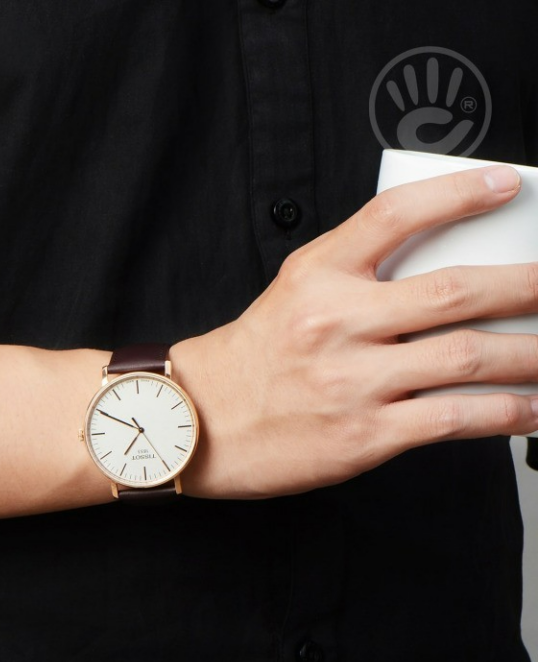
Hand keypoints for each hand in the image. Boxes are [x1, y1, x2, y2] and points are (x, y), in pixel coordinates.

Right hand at [172, 165, 537, 498]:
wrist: (200, 422)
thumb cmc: (249, 362)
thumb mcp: (290, 298)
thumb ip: (354, 281)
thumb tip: (440, 283)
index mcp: (315, 276)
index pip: (394, 215)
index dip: (457, 194)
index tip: (507, 185)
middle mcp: (336, 322)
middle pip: (454, 289)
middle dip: (529, 283)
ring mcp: (352, 379)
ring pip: (468, 356)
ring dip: (534, 354)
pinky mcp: (363, 433)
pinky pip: (454, 418)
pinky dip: (506, 413)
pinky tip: (533, 409)